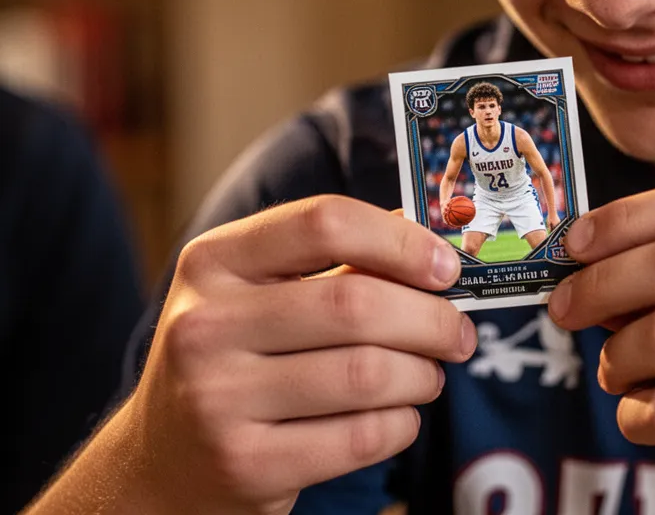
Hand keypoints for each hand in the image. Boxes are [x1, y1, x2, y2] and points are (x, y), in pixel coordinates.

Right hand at [123, 196, 474, 514]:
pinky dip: (401, 423)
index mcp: (215, 261)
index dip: (402, 241)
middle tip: (459, 334)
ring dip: (423, 375)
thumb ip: (336, 261)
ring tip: (428, 375)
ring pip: (368, 373)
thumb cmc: (235, 358)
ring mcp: (217, 399)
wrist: (162, 461)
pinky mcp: (244, 464)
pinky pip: (362, 437)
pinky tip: (397, 415)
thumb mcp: (258, 292)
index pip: (324, 222)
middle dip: (432, 320)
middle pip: (355, 304)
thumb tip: (431, 241)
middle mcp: (206, 324)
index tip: (446, 267)